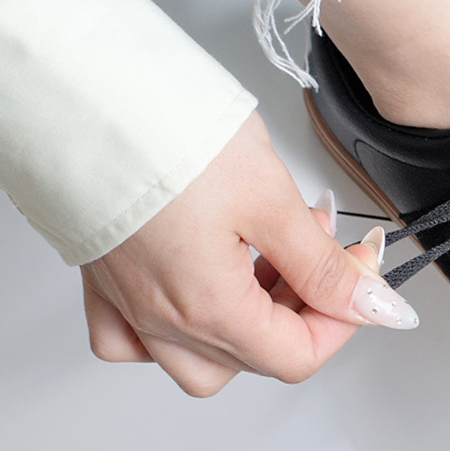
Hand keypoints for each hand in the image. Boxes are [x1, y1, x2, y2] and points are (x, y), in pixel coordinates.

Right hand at [80, 111, 416, 396]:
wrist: (78, 92)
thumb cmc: (164, 135)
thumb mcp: (270, 199)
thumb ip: (323, 266)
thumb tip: (371, 305)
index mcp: (208, 310)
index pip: (297, 357)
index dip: (343, 320)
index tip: (356, 272)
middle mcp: (163, 320)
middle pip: (257, 355)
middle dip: (303, 307)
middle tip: (317, 251)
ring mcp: (129, 304)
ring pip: (202, 357)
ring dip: (250, 320)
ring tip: (267, 256)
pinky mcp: (105, 279)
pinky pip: (138, 339)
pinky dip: (178, 328)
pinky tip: (203, 283)